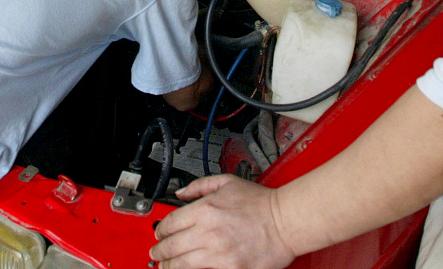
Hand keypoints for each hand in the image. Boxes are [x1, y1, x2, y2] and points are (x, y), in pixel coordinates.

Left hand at [150, 175, 295, 268]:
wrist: (286, 221)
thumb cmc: (261, 203)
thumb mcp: (227, 183)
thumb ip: (200, 186)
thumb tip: (180, 193)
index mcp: (205, 209)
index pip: (170, 223)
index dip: (160, 230)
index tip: (159, 233)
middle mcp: (208, 232)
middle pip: (171, 246)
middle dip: (159, 250)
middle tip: (156, 252)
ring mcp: (218, 253)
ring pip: (181, 264)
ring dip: (169, 266)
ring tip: (165, 266)